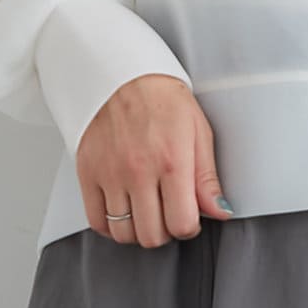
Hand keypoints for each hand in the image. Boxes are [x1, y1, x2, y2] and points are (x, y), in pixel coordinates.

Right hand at [76, 74, 232, 247]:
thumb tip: (220, 212)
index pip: (181, 225)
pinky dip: (110, 226)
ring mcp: (110, 173)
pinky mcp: (87, 172)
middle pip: (152, 236)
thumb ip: (207, 178)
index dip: (188, 227)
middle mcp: (138, 171)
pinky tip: (122, 211)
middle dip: (164, 231)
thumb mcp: (197, 132)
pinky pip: (97, 221)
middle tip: (165, 213)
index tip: (187, 216)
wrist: (120, 71)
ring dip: (138, 230)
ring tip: (144, 210)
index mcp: (171, 161)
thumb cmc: (161, 98)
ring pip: (124, 233)